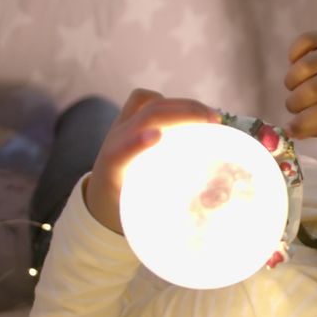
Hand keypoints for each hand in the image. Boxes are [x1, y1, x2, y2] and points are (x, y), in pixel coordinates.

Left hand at [85, 89, 219, 233]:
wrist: (101, 193)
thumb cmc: (128, 206)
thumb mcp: (141, 216)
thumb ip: (163, 216)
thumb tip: (205, 213)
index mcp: (113, 168)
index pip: (121, 151)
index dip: (136, 142)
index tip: (157, 136)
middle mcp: (115, 141)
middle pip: (146, 116)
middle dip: (181, 113)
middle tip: (215, 124)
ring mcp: (121, 126)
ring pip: (149, 103)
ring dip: (183, 105)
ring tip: (212, 117)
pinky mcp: (128, 118)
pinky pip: (147, 99)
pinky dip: (171, 102)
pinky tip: (193, 114)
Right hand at [284, 29, 316, 138]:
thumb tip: (290, 131)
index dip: (303, 122)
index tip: (289, 129)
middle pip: (311, 90)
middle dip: (294, 103)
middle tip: (294, 106)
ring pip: (302, 67)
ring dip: (290, 82)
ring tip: (295, 87)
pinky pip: (301, 43)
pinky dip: (293, 56)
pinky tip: (298, 65)